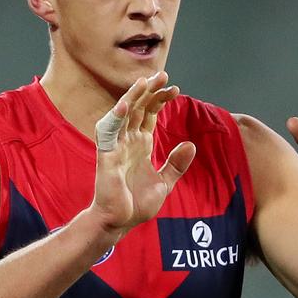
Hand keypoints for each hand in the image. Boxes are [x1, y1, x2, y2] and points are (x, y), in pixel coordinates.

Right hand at [90, 71, 196, 236]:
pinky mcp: (106, 156)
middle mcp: (128, 141)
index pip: (150, 115)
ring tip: (145, 82)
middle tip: (163, 75)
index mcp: (141, 144)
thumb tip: (191, 145)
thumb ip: (176, 164)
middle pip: (138, 109)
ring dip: (133, 97)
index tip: (175, 89)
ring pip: (123, 115)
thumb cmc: (137, 204)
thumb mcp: (165, 182)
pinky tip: (126, 105)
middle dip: (150, 91)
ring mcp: (116, 147)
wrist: (120, 222)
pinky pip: (108, 133)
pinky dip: (116, 118)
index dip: (161, 100)